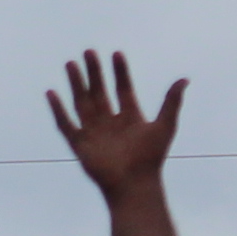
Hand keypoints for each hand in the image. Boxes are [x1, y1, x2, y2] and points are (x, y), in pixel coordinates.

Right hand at [47, 50, 186, 191]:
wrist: (134, 184)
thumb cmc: (151, 158)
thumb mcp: (165, 125)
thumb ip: (172, 101)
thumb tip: (185, 79)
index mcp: (130, 118)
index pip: (123, 89)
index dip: (120, 72)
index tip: (117, 54)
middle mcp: (110, 123)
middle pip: (100, 92)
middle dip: (94, 72)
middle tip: (88, 51)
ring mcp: (94, 133)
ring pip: (82, 102)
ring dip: (76, 83)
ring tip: (70, 64)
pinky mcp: (80, 145)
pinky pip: (65, 124)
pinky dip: (58, 109)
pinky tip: (51, 93)